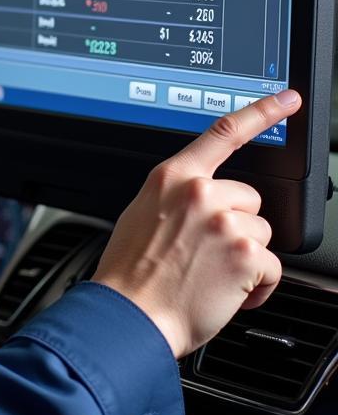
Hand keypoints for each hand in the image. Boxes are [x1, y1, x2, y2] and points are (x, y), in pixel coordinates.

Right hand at [92, 89, 299, 357]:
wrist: (127, 315)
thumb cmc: (130, 274)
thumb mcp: (141, 215)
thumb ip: (174, 197)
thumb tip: (200, 199)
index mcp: (171, 177)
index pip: (223, 133)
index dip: (262, 112)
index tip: (288, 99)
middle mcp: (199, 191)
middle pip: (250, 199)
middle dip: (238, 227)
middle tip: (207, 254)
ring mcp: (224, 220)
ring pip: (262, 234)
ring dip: (246, 258)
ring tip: (212, 275)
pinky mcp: (245, 252)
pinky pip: (272, 267)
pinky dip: (257, 287)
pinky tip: (227, 293)